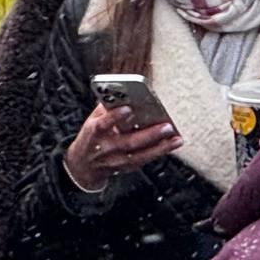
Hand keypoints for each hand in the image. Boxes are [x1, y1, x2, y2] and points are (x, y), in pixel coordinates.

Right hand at [64, 101, 180, 190]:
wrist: (83, 166)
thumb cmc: (92, 136)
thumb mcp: (93, 119)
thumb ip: (108, 107)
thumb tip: (125, 91)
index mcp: (94, 132)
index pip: (103, 124)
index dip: (115, 117)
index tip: (128, 108)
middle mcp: (105, 148)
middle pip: (128, 142)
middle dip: (149, 135)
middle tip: (167, 126)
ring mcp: (116, 161)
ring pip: (140, 156)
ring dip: (160, 147)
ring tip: (176, 138)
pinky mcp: (126, 167)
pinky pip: (144, 160)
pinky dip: (159, 152)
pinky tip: (171, 144)